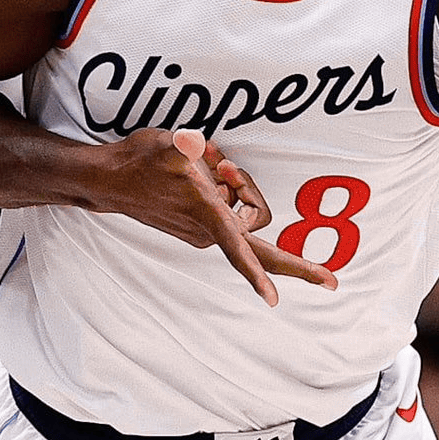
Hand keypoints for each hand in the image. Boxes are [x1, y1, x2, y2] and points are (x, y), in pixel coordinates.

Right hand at [96, 129, 336, 305]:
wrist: (109, 180)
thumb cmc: (137, 163)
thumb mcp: (164, 145)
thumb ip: (182, 144)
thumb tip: (193, 139)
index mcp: (207, 216)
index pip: (239, 251)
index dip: (257, 276)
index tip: (273, 300)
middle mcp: (209, 230)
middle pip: (260, 251)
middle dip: (294, 265)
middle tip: (329, 279)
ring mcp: (206, 230)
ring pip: (248, 215)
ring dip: (242, 187)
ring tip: (217, 159)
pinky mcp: (201, 224)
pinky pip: (233, 210)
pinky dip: (230, 188)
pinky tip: (210, 165)